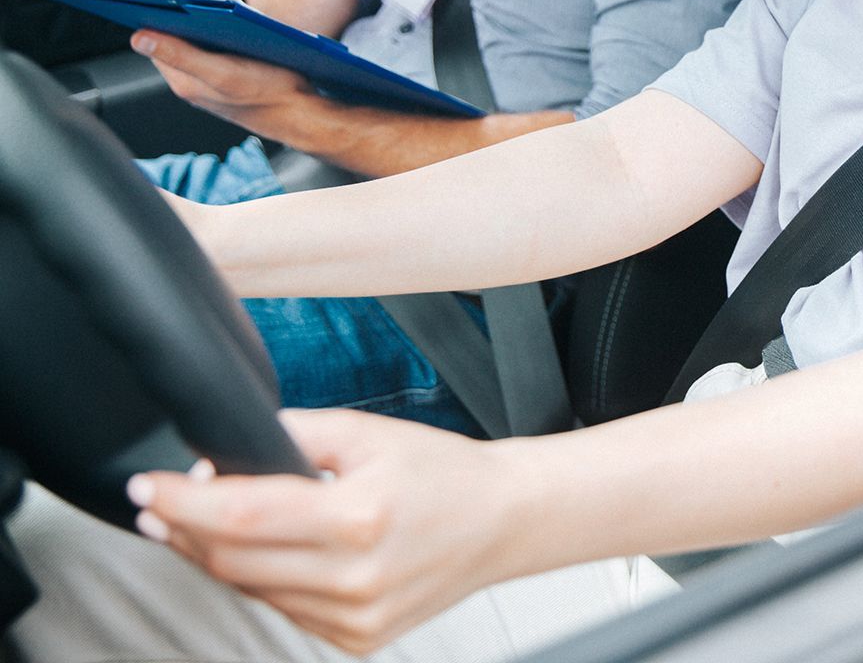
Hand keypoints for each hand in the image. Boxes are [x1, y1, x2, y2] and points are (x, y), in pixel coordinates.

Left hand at [128, 409, 520, 655]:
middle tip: (163, 504)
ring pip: (250, 590)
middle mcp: (356, 577)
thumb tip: (227, 449)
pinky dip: (262, 580)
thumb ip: (293, 435)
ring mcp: (355, 617)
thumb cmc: (445, 474)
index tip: (147, 488)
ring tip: (207, 524)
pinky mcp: (357, 639)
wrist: (504, 521)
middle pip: (231, 561)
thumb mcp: (370, 433)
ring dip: (216, 557)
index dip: (181, 504)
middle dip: (184, 530)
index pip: (241, 517)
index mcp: (359, 517)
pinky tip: (268, 553)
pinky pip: (282, 611)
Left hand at [133, 30, 314, 140]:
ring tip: (218, 12)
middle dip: (180, 18)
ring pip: (196, 43)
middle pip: (174, 40)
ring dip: (203, 25)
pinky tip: (236, 28)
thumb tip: (137, 38)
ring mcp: (210, 79)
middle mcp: (192, 81)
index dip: (155, 18)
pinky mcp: (229, 75)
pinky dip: (221, 34)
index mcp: (183, 82)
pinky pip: (215, 48)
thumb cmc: (269, 94)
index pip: (154, 42)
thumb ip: (181, 56)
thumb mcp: (223, 72)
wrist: (304, 114)